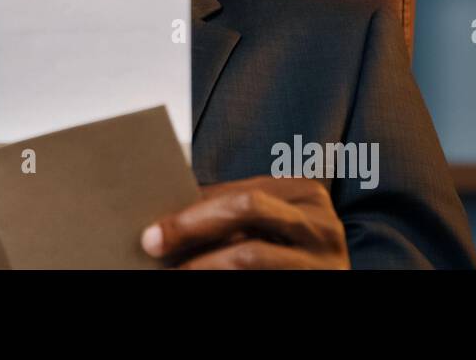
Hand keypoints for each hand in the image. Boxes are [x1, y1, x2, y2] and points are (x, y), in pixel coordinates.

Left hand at [141, 176, 349, 268]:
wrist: (321, 284)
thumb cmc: (290, 260)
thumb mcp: (267, 230)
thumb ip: (230, 218)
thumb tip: (164, 218)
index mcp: (305, 195)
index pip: (239, 191)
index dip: (192, 207)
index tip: (151, 226)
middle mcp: (321, 224)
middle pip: (246, 208)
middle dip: (191, 224)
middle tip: (151, 243)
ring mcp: (324, 261)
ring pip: (249, 254)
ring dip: (202, 264)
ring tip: (175, 273)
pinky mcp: (321, 285)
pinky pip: (260, 281)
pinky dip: (224, 280)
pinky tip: (202, 281)